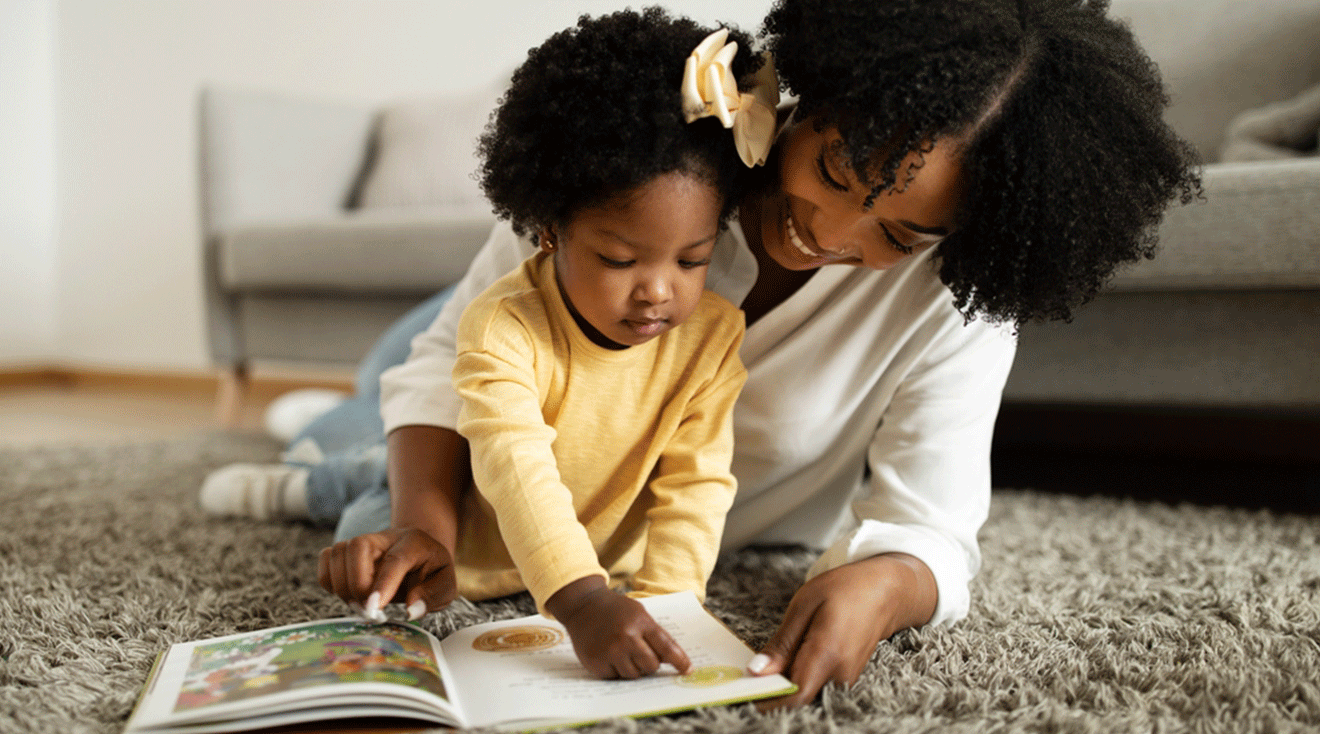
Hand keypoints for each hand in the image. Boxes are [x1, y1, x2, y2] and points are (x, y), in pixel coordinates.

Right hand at [317, 527, 456, 618]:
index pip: (395, 559)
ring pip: (338, 553)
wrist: (419, 554)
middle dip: (358, 584)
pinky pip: (325, 561)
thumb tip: (411, 609)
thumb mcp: (445, 586)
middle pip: (358, 547)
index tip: (374, 607)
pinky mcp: (346, 551)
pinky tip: (348, 594)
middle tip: (370, 609)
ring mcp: (362, 541)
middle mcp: (385, 537)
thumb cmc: (431, 572)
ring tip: (361, 603)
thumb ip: (432, 597)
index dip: (383, 583)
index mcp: (414, 542)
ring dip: (343, 585)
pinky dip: (330, 581)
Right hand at [547, 577, 690, 678]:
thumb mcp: (638, 613)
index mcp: (641, 622)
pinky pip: (616, 677)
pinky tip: (609, 655)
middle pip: (651, 666)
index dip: (679, 661)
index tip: (687, 670)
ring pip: (634, 675)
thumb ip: (655, 635)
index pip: (666, 647)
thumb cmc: (615, 610)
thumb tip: (671, 661)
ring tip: (622, 651)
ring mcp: (610, 651)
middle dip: (650, 663)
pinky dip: (615, 670)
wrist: (583, 606)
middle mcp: (626, 637)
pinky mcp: (596, 663)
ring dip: (632, 668)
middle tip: (641, 654)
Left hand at [749, 553, 936, 709]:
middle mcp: (840, 673)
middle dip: (774, 687)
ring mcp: (847, 678)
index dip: (768, 700)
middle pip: (798, 696)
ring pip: (807, 690)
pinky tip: (796, 655)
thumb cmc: (845, 589)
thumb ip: (781, 643)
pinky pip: (817, 683)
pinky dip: (801, 675)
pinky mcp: (847, 677)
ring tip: (778, 655)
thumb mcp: (804, 605)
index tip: (746, 691)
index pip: (795, 696)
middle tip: (754, 670)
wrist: (886, 590)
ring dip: (787, 680)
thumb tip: (757, 672)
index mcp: (827, 653)